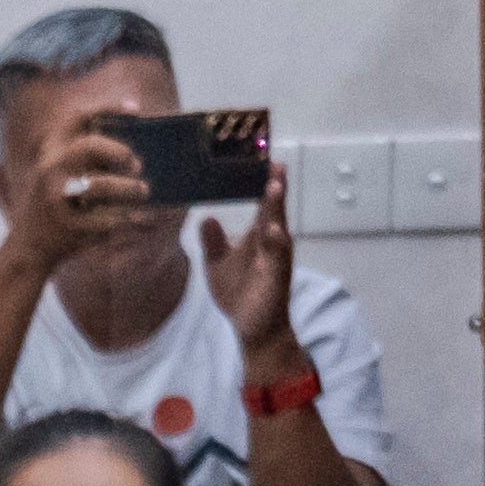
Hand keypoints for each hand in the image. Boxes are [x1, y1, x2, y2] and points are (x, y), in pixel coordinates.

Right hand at [8, 112, 151, 275]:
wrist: (26, 250)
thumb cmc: (54, 207)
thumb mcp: (60, 174)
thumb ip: (87, 155)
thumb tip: (133, 148)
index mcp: (50, 152)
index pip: (78, 118)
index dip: (108, 108)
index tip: (136, 110)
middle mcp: (49, 170)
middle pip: (91, 146)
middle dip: (119, 152)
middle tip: (137, 164)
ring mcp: (56, 198)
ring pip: (100, 185)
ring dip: (129, 188)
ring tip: (144, 191)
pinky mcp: (67, 226)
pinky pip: (107, 219)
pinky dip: (129, 220)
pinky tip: (144, 221)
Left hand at [201, 174, 299, 355]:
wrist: (252, 328)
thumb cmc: (238, 292)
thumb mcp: (217, 264)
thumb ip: (212, 241)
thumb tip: (205, 217)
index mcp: (258, 235)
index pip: (262, 203)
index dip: (261, 182)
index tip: (261, 157)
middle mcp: (272, 241)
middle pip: (273, 208)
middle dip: (274, 185)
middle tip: (273, 161)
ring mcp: (277, 257)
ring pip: (279, 227)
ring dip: (277, 207)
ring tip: (274, 186)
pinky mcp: (278, 276)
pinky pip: (278, 258)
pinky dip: (275, 243)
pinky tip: (271, 231)